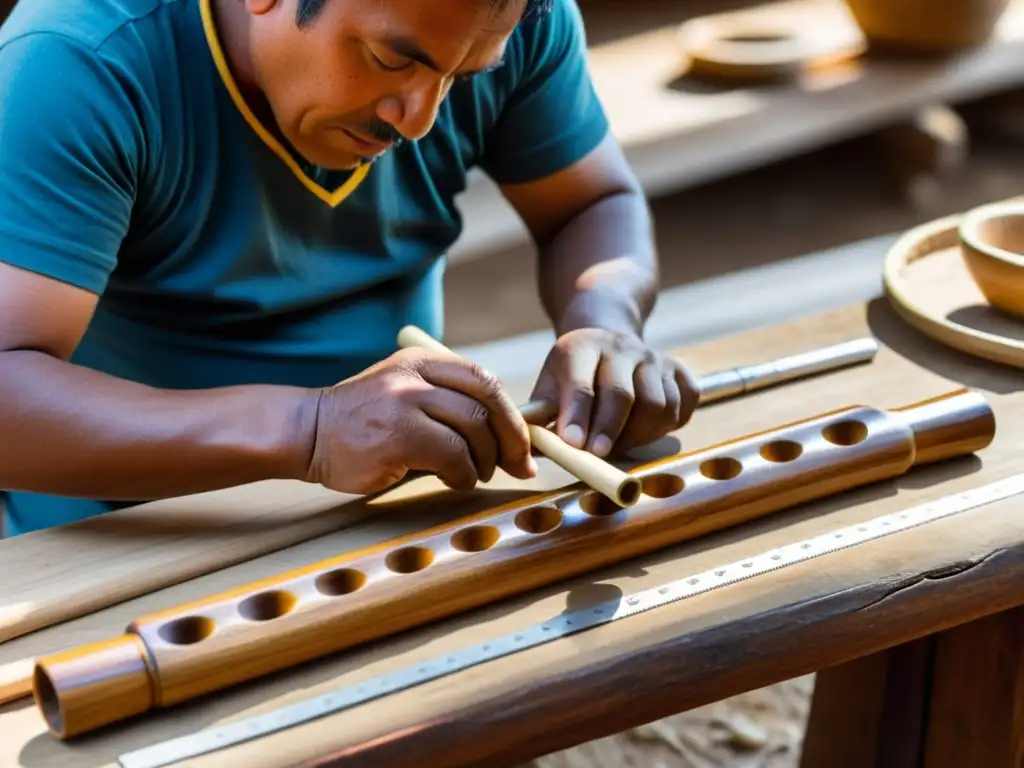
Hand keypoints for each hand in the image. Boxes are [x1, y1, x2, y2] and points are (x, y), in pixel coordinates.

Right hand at [305, 348, 536, 494]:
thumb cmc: (362, 423)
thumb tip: (505, 439)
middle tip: (517, 464)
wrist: (308, 432)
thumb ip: (448, 407)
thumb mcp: (406, 396)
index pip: (484, 380)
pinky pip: (453, 454)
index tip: (523, 443)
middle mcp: (416, 375)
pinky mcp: (397, 434)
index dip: (512, 414)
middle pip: (487, 400)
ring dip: (485, 459)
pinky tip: (456, 480)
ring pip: (473, 428)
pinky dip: (464, 473)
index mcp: (423, 361)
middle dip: (511, 437)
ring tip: (476, 474)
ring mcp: (405, 401)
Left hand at [528, 328, 698, 457]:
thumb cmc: (573, 375)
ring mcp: (654, 358)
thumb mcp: (549, 385)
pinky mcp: (678, 371)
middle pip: (622, 395)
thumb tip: (529, 453)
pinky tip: (647, 430)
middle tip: (598, 455)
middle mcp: (622, 348)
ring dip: (639, 434)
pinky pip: (683, 405)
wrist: (607, 342)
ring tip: (619, 444)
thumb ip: (541, 417)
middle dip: (609, 430)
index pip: (581, 384)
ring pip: (657, 404)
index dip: (578, 416)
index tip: (573, 444)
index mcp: (583, 348)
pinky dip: (668, 425)